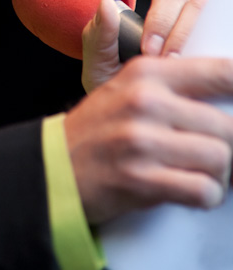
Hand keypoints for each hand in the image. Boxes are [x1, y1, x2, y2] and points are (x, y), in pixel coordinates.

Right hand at [64, 52, 232, 224]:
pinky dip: (206, 196)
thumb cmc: (99, 129)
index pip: (221, 72)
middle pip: (226, 125)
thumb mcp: (128, 86)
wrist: (54, 166)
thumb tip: (230, 89)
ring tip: (201, 174)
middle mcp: (145, 101)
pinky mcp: (140, 178)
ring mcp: (141, 140)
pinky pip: (202, 190)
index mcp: (147, 72)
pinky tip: (193, 192)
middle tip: (213, 156)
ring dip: (219, 175)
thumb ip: (176, 83)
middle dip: (227, 147)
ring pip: (220, 158)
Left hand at [81, 0, 207, 92]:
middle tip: (162, 61)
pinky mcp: (209, 63)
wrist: (125, 121)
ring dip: (193, 47)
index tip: (147, 48)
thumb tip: (105, 3)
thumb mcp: (99, 63)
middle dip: (178, 34)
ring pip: (211, 27)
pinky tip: (191, 80)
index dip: (162, 19)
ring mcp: (200, 42)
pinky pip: (217, 53)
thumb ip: (99, 34)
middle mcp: (184, 24)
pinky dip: (208, 63)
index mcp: (157, 16)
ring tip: (175, 72)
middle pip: (196, 8)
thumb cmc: (111, 85)